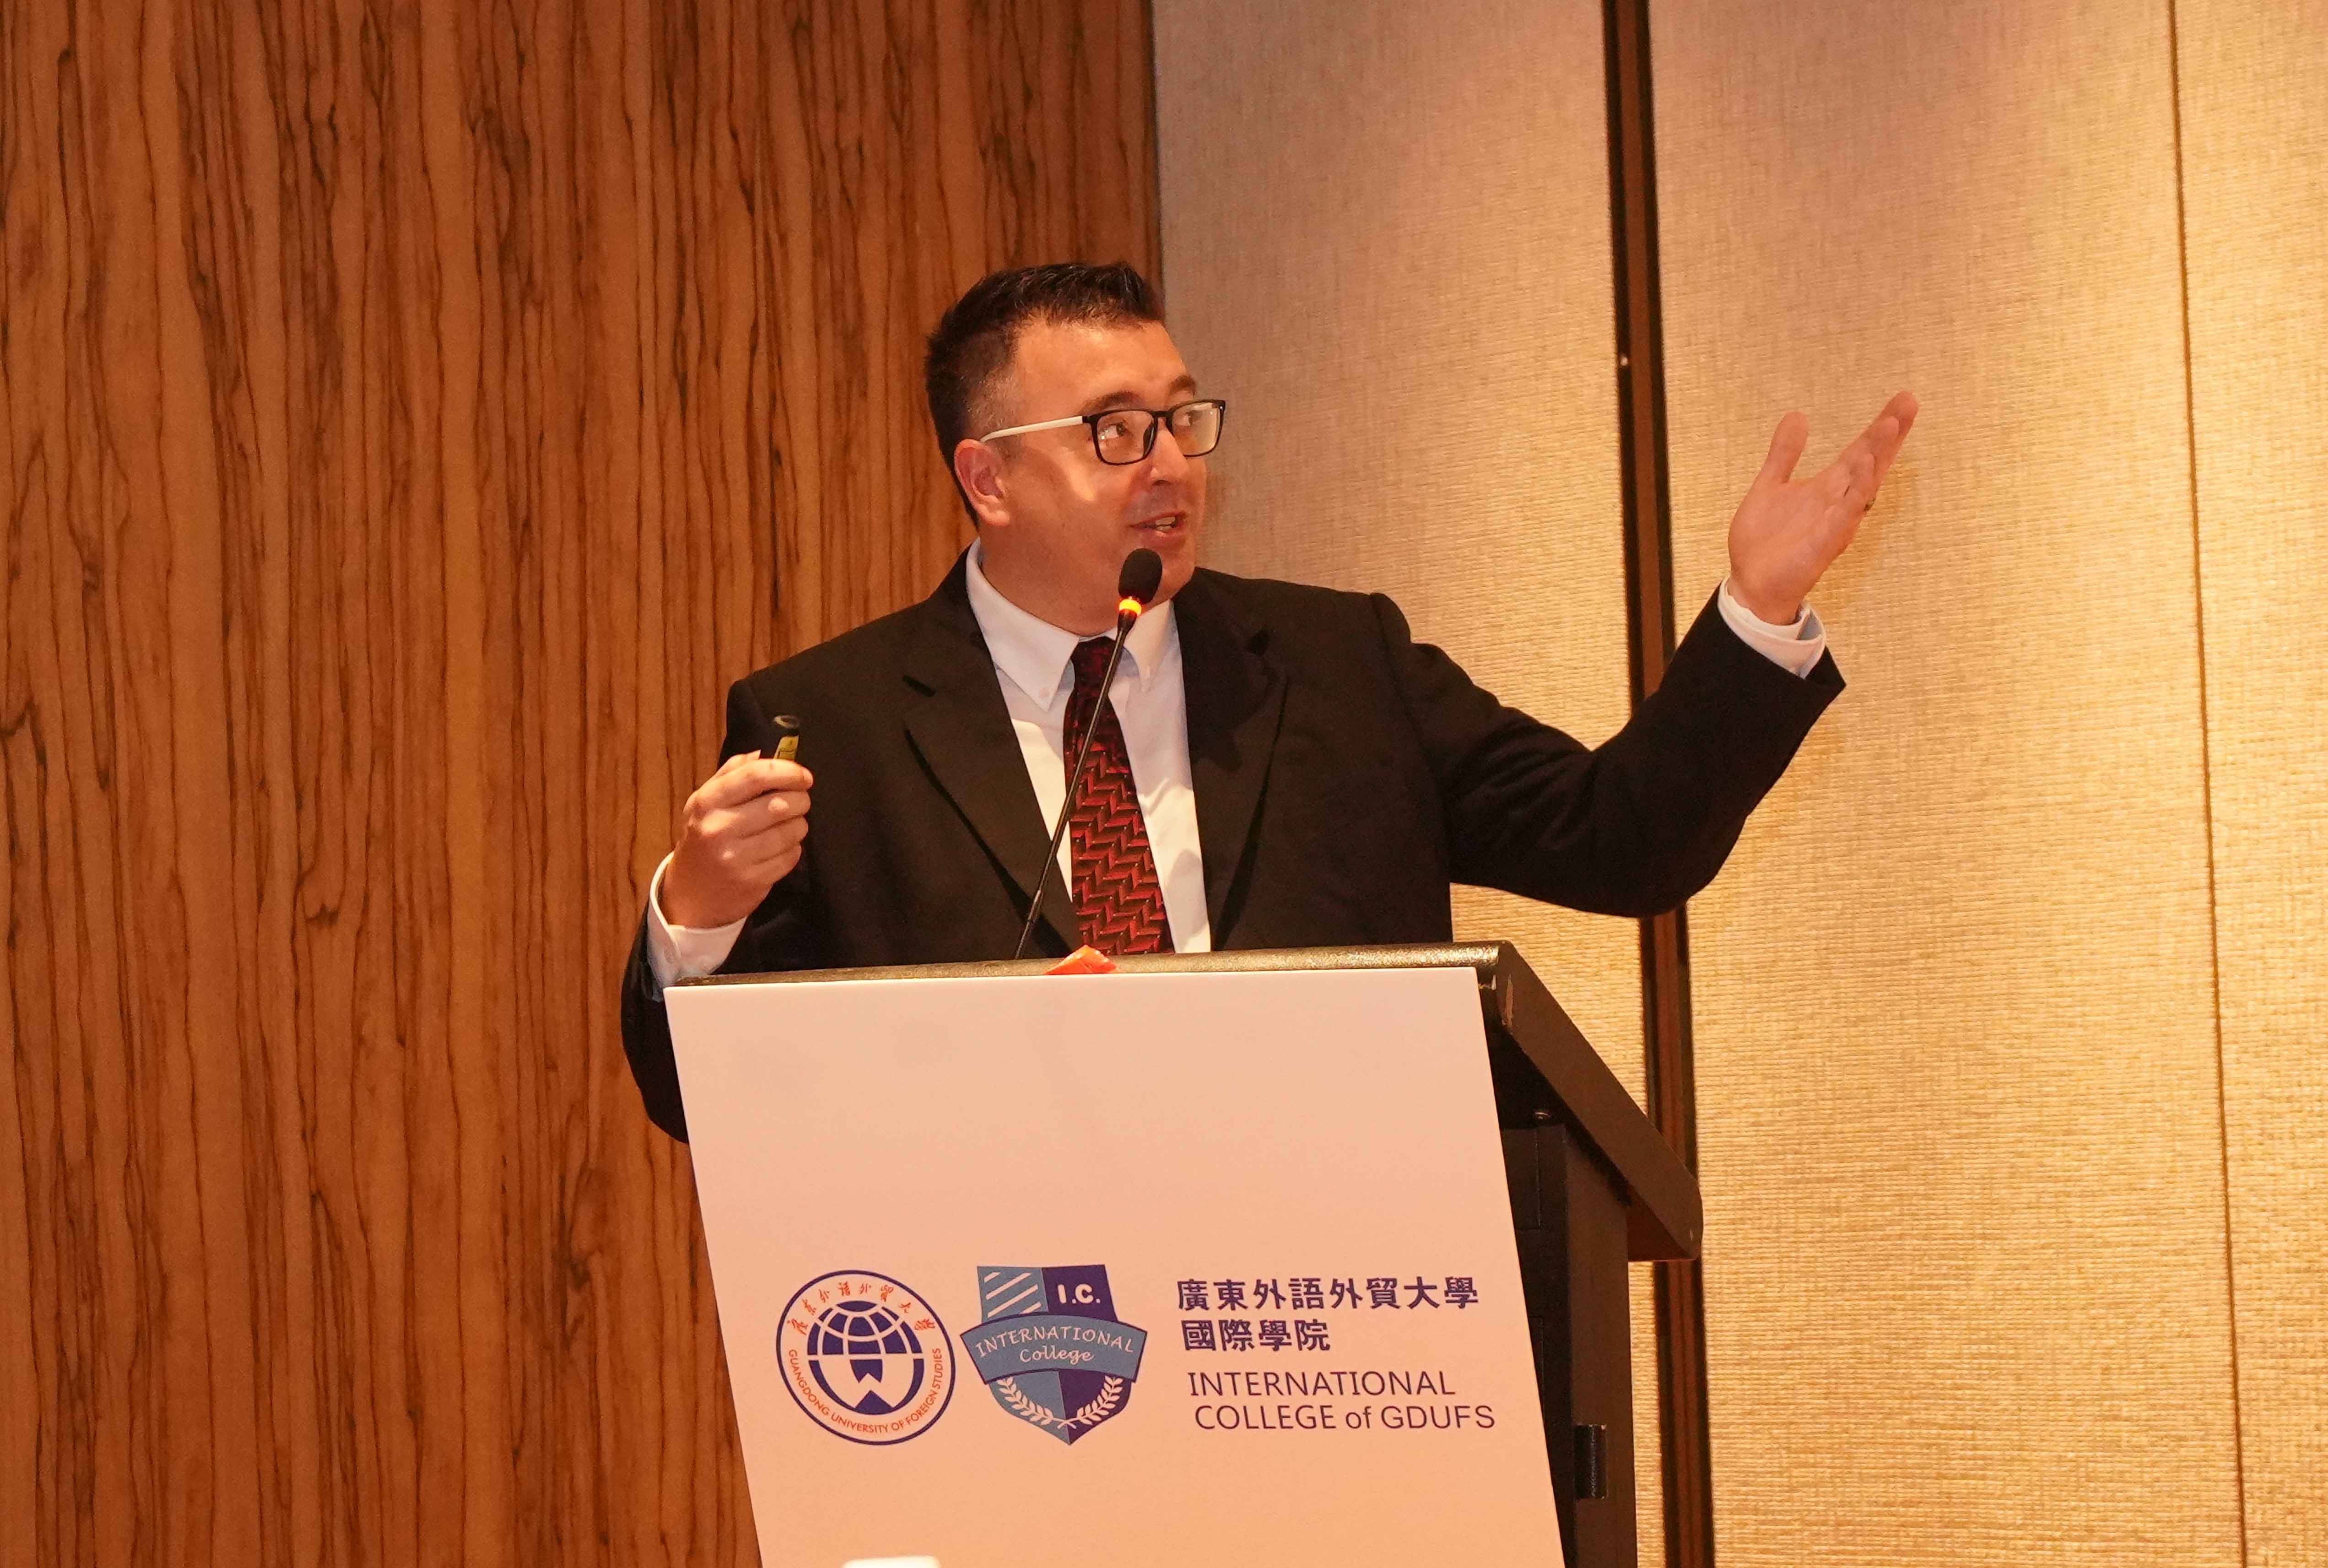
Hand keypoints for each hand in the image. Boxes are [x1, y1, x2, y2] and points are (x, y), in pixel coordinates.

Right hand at [658, 753, 813, 928]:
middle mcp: (720, 828)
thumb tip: (761, 753)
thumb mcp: (704, 802)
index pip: (756, 776)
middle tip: (800, 801)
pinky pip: (791, 857)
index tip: (803, 776)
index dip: (788, 771)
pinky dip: (793, 849)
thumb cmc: (702, 839)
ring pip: (791, 831)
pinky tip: (780, 848)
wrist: (689, 896)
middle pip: (781, 804)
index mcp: (708, 802)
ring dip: (799, 825)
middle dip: (800, 799)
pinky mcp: (753, 881)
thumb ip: (731, 774)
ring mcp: (737, 858)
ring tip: (788, 825)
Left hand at [1727, 391, 1918, 622]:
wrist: (1750, 583)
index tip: (1902, 400)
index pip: (1860, 452)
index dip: (1880, 428)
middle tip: (1910, 401)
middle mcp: (1838, 504)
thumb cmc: (1766, 541)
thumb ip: (1785, 454)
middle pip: (1870, 462)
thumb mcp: (1771, 485)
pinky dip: (1856, 491)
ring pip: (1863, 485)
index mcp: (1828, 489)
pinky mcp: (1825, 543)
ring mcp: (1835, 523)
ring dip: (1877, 455)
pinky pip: (1845, 514)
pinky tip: (1864, 465)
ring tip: (1891, 424)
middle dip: (1889, 434)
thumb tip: (1798, 416)